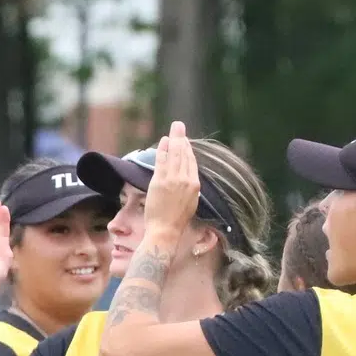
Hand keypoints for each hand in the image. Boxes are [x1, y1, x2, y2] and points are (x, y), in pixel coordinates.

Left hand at [142, 121, 201, 236]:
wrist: (166, 230)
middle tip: (179, 125)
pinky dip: (162, 149)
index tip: (184, 140)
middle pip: (184, 154)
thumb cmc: (176, 220)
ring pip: (174, 154)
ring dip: (173, 139)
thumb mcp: (190, 203)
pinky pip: (162, 160)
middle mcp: (186, 180)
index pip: (191, 162)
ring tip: (173, 128)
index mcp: (195, 185)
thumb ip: (189, 189)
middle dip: (181, 138)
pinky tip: (163, 140)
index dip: (188, 149)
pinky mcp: (160, 181)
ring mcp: (173, 179)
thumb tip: (189, 180)